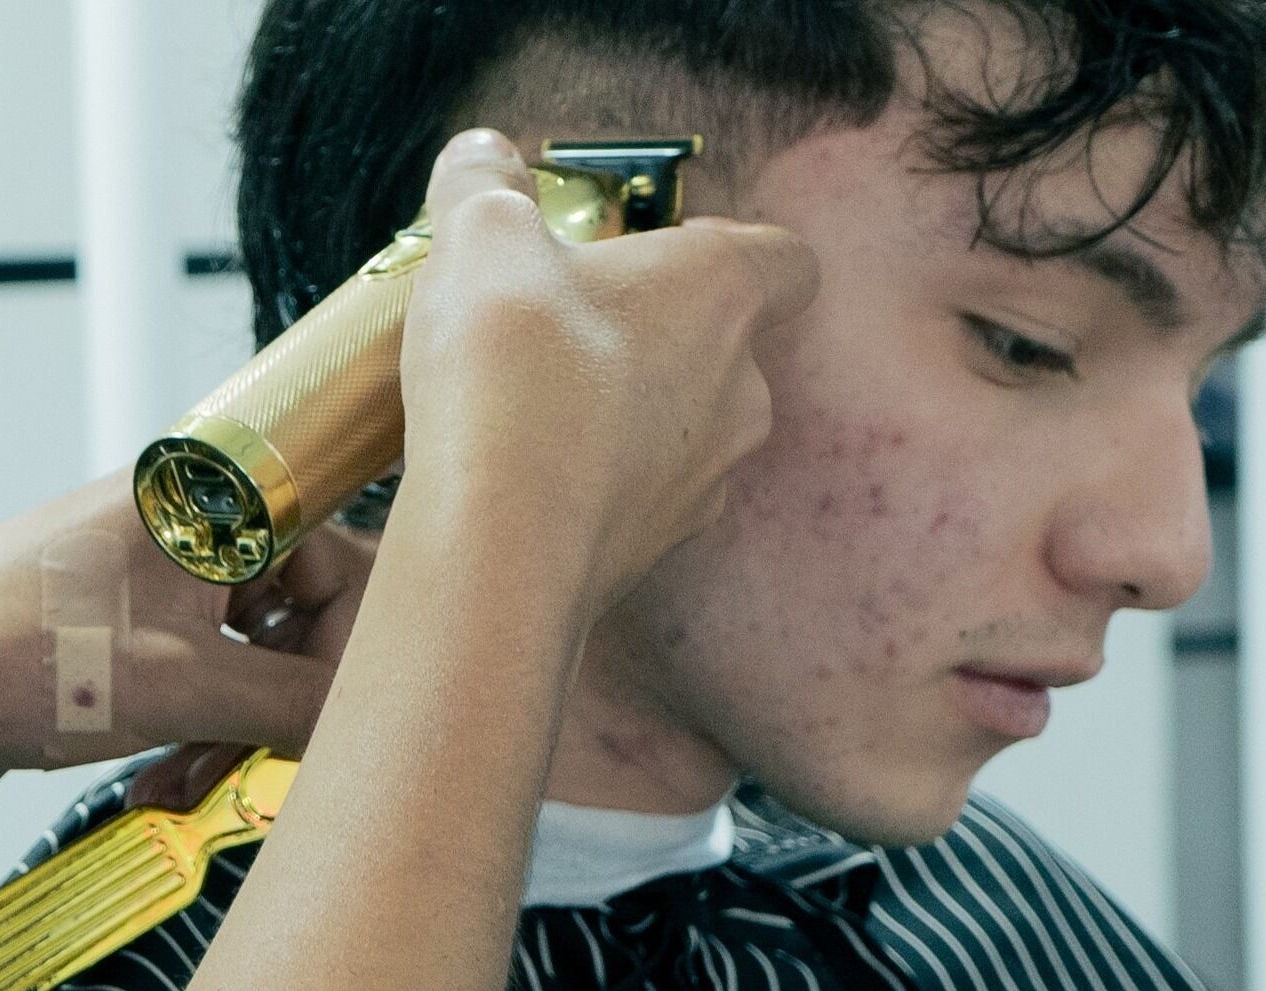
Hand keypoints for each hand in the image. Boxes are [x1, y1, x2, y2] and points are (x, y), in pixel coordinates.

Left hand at [0, 477, 374, 805]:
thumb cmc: (8, 658)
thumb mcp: (176, 687)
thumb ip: (294, 702)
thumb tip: (382, 721)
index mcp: (212, 498)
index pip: (346, 554)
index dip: (355, 641)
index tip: (342, 714)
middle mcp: (193, 528)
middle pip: (304, 617)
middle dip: (287, 705)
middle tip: (267, 767)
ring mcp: (157, 584)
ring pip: (254, 663)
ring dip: (237, 737)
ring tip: (191, 787)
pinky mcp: (128, 638)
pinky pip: (204, 688)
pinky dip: (197, 740)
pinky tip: (162, 788)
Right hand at [400, 128, 818, 623]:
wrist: (495, 547)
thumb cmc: (511, 376)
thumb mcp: (479, 238)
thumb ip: (486, 186)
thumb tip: (481, 161)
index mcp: (722, 291)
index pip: (785, 259)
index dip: (730, 250)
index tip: (663, 252)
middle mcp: (739, 390)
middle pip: (722, 350)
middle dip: (653, 341)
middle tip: (566, 333)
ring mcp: (703, 482)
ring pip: (678, 434)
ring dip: (621, 420)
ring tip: (530, 416)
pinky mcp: (654, 553)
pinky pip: (631, 505)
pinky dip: (590, 491)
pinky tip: (518, 484)